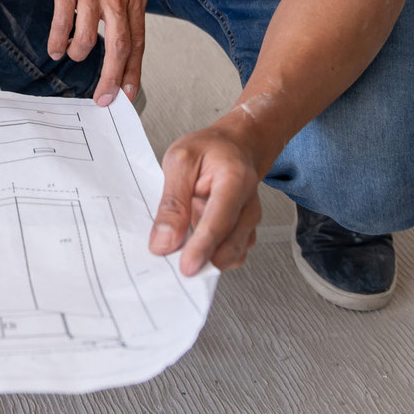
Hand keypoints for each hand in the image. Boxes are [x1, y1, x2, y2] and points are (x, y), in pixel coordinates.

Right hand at [39, 0, 147, 104]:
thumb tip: (123, 31)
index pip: (139, 40)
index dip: (133, 70)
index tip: (127, 92)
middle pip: (120, 47)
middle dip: (111, 78)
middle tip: (103, 99)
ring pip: (88, 36)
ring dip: (78, 52)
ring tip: (70, 56)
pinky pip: (62, 20)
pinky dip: (58, 39)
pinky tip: (54, 48)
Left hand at [148, 124, 263, 273]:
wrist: (236, 146)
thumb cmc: (210, 150)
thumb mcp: (180, 161)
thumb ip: (172, 202)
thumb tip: (164, 241)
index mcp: (235, 180)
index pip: (219, 221)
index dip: (202, 247)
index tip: (186, 267)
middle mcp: (249, 205)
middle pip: (230, 245)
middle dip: (203, 259)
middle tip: (173, 262)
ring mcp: (250, 222)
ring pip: (231, 255)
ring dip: (206, 258)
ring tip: (182, 241)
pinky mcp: (245, 233)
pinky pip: (230, 255)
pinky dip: (211, 256)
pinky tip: (194, 242)